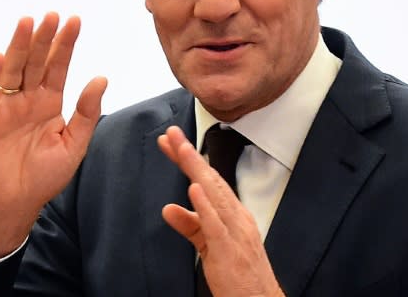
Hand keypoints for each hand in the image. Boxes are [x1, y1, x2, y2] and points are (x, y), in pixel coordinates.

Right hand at [0, 13, 106, 260]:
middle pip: (36, 62)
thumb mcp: (74, 144)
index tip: (74, 20)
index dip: (66, 44)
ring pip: (13, 70)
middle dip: (44, 38)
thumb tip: (102, 78)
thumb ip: (86, 113)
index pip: (58, 66)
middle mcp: (28, 99)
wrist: (15, 204)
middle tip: (51, 15)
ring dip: (19, 46)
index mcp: (50, 102)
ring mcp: (6, 107)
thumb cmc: (45, 176)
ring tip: (27, 22)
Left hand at [158, 126, 284, 296]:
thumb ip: (190, 226)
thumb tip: (168, 208)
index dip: (188, 160)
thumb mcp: (208, 246)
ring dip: (197, 170)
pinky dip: (205, 205)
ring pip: (215, 195)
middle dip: (190, 155)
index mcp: (233, 214)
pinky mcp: (230, 251)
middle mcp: (237, 217)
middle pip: (211, 180)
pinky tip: (193, 188)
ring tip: (182, 149)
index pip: (208, 180)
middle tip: (172, 133)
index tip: (170, 142)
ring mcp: (235, 232)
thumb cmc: (239, 275)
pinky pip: (216, 225)